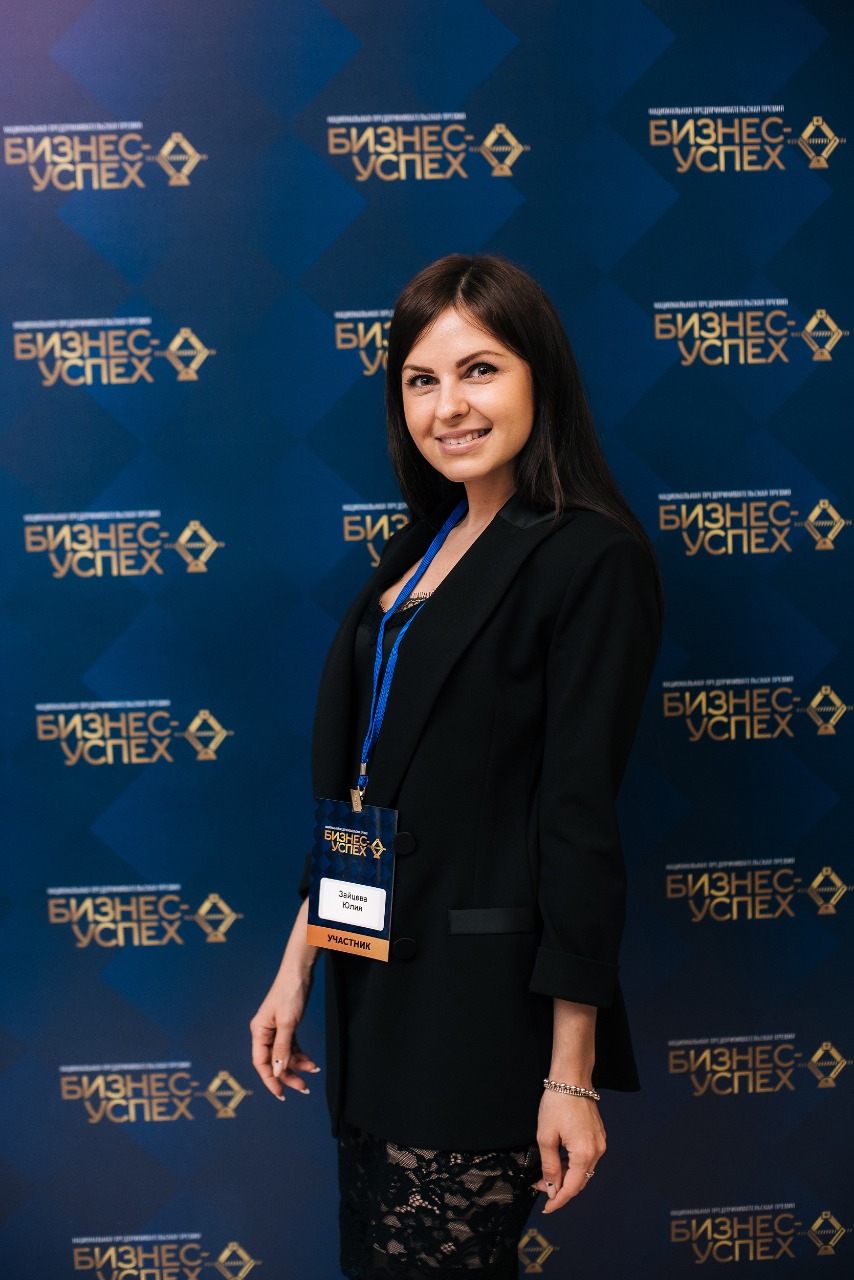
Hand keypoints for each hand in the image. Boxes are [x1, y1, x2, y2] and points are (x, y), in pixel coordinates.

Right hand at [250, 980, 319, 1100]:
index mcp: (259, 1031)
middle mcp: (265, 1032)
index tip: (280, 1094)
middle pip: (274, 1061)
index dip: (270, 1080)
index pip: (261, 1062)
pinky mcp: (287, 1025)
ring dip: (297, 1065)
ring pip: (284, 1055)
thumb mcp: (288, 1022)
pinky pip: (291, 1046)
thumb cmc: (290, 992)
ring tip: (312, 1071)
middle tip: (303, 1088)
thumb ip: (282, 1048)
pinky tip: (311, 1062)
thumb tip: (277, 1071)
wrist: (299, 971)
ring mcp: (276, 1029)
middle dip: (288, 1075)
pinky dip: (301, 1054)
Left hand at [534, 1090, 605, 1212]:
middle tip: (539, 1187)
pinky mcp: (598, 1136)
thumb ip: (550, 1166)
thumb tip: (551, 1188)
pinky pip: (586, 1158)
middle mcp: (597, 1151)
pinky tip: (559, 1161)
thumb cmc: (556, 1104)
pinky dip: (573, 1165)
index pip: (572, 1187)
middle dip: (560, 1188)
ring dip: (566, 1176)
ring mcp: (600, 1143)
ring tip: (546, 1175)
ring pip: (583, 1170)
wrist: (572, 1078)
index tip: (545, 1208)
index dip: (558, 1200)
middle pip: (580, 1181)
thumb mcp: (546, 1136)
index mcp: (585, 1153)